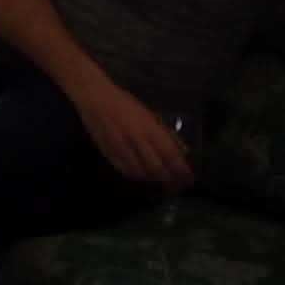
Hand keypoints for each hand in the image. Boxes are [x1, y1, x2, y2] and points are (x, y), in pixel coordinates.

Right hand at [70, 78, 193, 190]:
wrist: (95, 98)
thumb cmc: (125, 103)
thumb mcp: (151, 114)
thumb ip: (167, 133)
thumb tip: (184, 151)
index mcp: (149, 128)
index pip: (170, 155)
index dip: (182, 170)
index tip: (190, 179)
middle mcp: (136, 140)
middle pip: (157, 169)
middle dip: (171, 180)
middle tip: (178, 186)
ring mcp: (121, 148)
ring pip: (141, 173)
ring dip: (154, 180)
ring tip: (163, 182)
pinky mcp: (108, 153)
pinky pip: (125, 171)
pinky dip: (137, 177)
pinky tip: (144, 176)